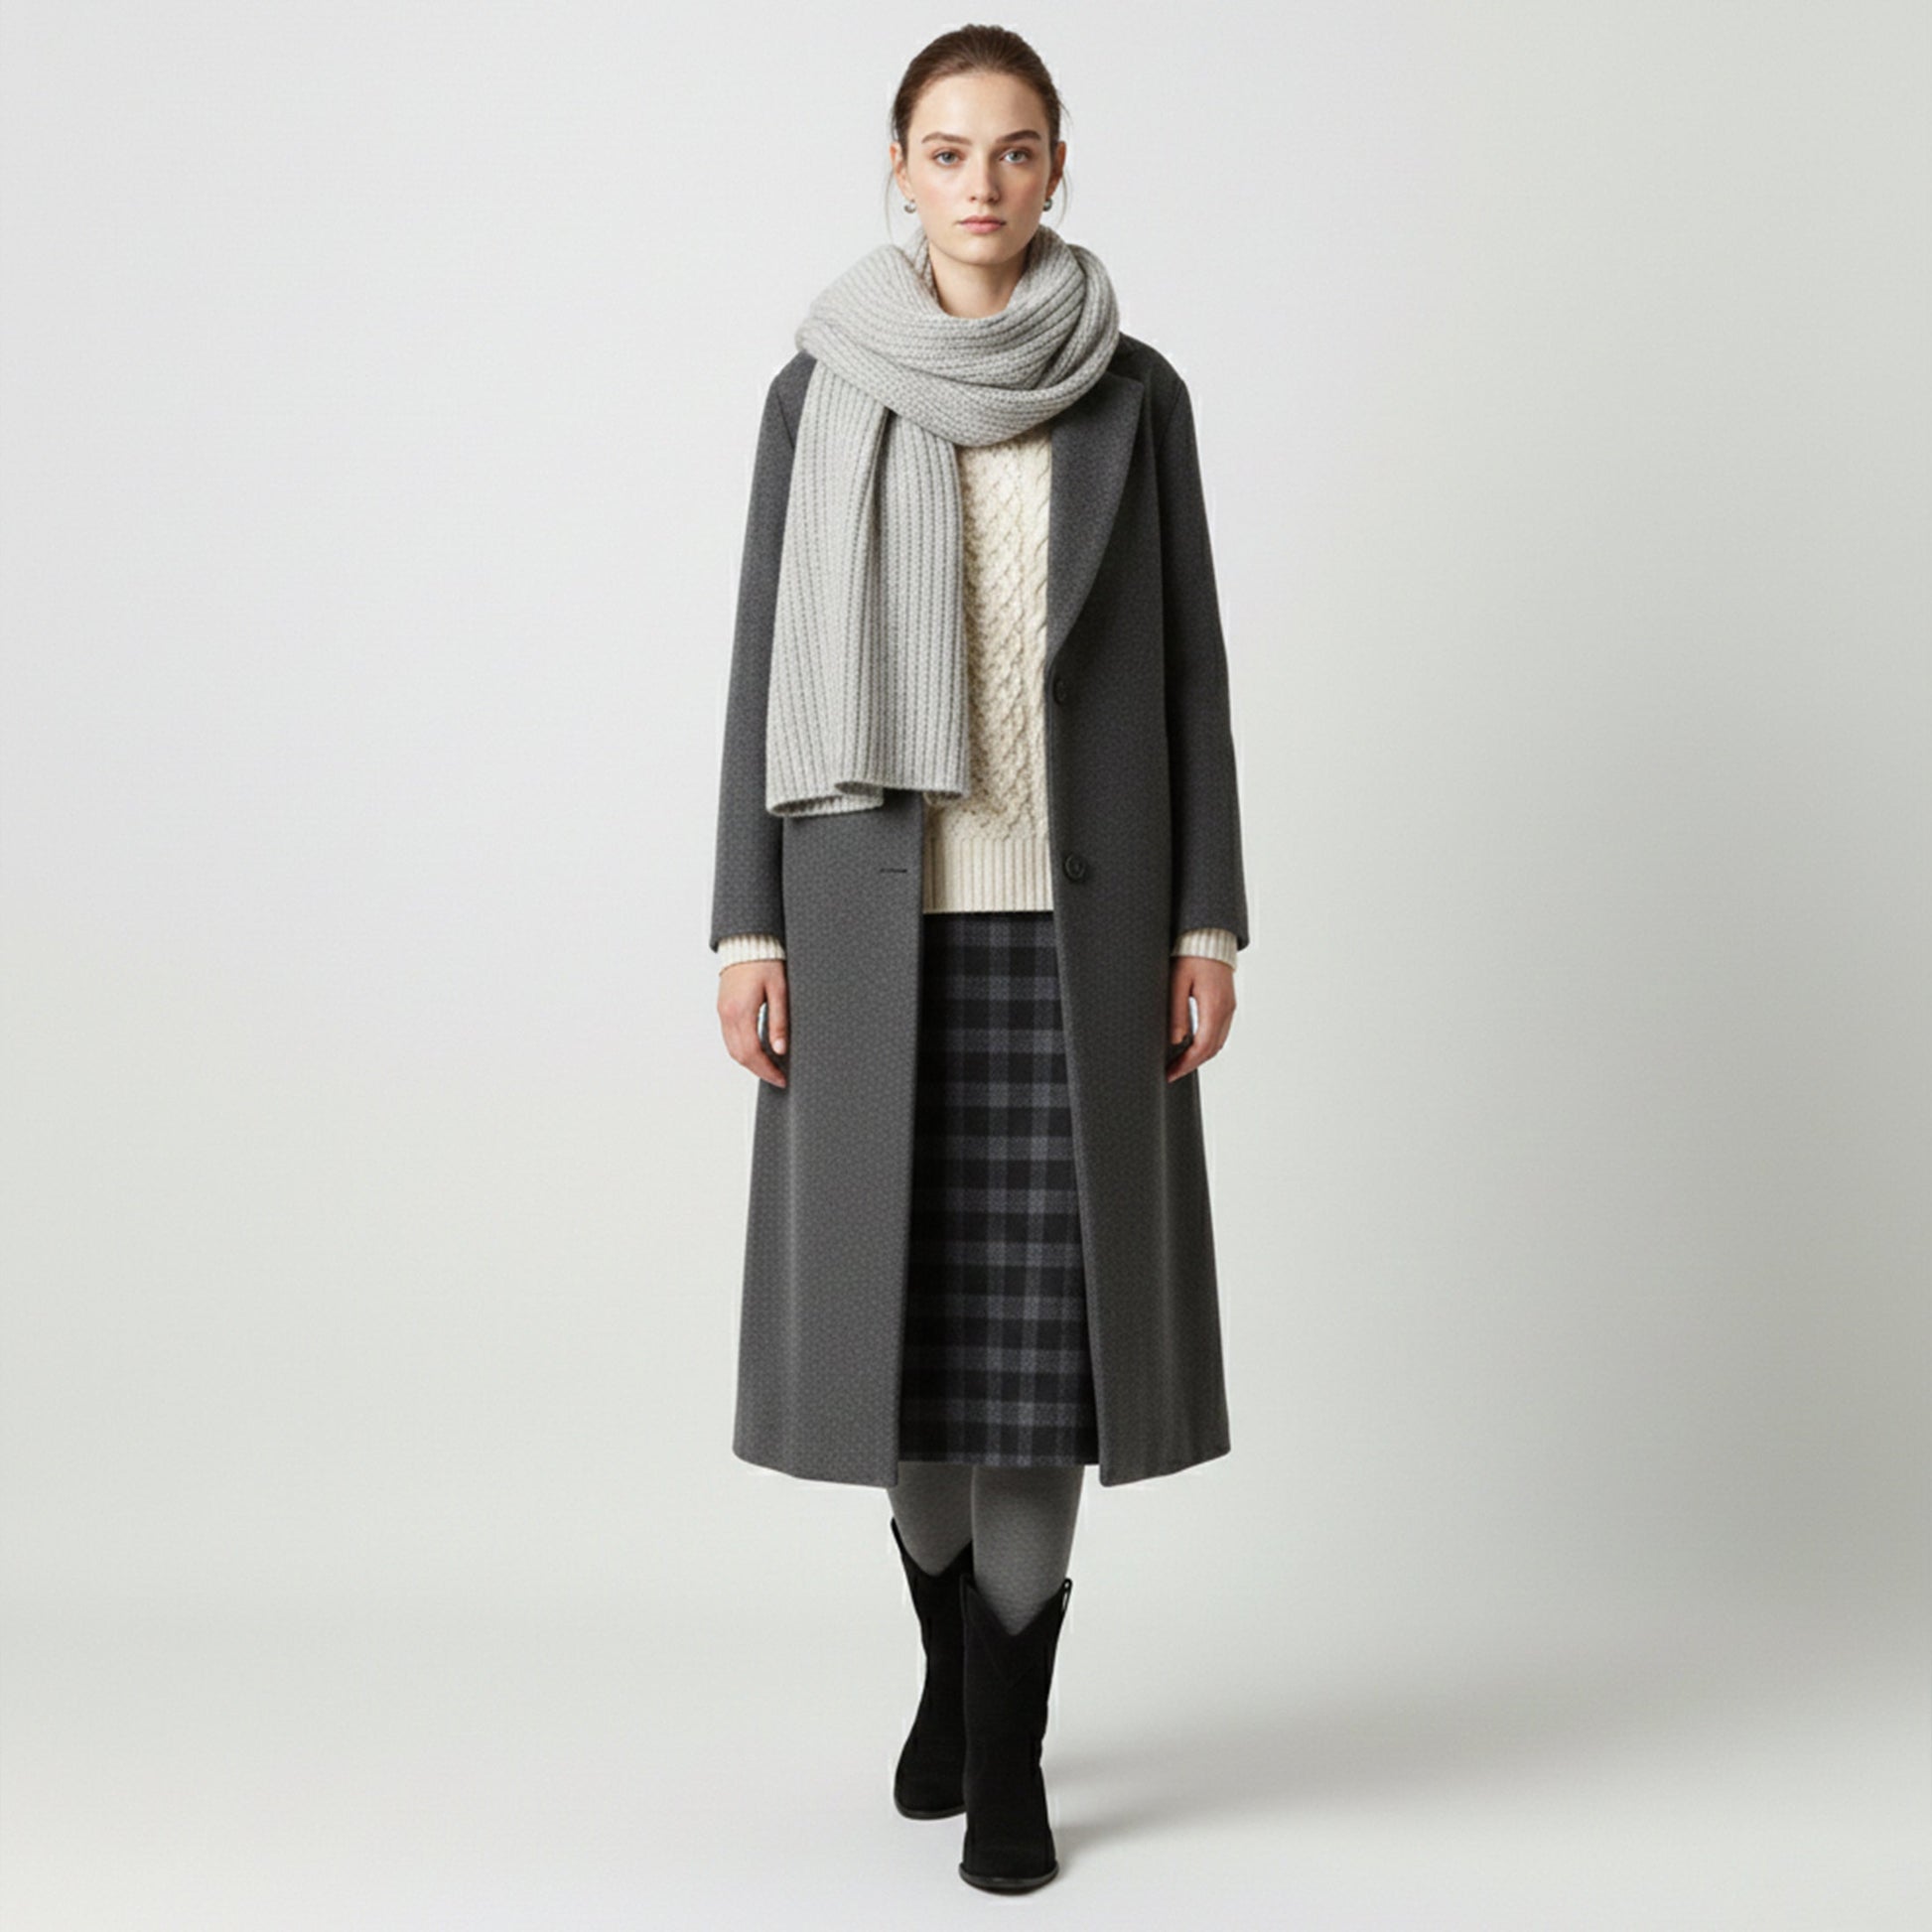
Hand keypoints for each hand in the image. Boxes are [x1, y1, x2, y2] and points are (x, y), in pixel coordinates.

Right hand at [718, 959, 788, 1087]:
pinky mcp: (723, 1009)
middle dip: (759, 1070)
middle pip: (739, 1055)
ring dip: (750, 1062)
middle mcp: (727, 1014)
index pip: (751, 1052)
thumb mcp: (779, 991)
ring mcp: (722, 1012)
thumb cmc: (765, 962)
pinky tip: (758, 1051)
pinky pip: (729, 1038)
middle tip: (778, 1077)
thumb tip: (780, 1049)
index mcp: (740, 1011)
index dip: (767, 1069)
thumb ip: (779, 1022)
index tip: (781, 1078)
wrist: (747, 943)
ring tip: (770, 1067)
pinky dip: (742, 1050)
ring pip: (732, 1049)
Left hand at [1166, 954, 1233, 1081]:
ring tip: (1178, 1062)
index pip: (1202, 1047)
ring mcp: (1229, 1007)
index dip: (1186, 1064)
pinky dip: (1206, 1043)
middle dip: (1191, 1064)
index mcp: (1214, 1007)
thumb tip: (1176, 1040)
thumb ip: (1177, 1012)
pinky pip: (1219, 1031)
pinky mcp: (1227, 1003)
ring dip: (1199, 1056)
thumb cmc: (1191, 955)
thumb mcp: (1177, 983)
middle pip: (1212, 1049)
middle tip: (1171, 1072)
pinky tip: (1190, 1044)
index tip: (1170, 1073)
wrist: (1210, 936)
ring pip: (1217, 1042)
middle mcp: (1226, 1010)